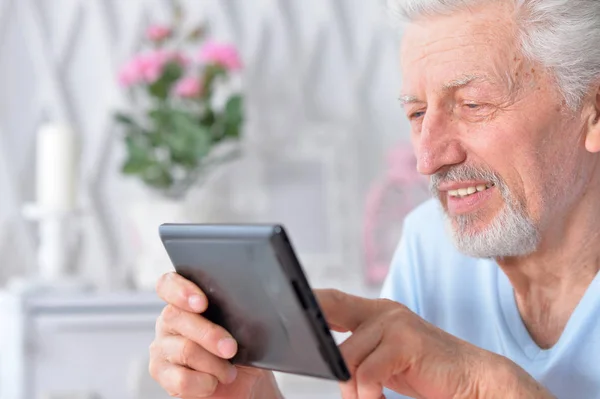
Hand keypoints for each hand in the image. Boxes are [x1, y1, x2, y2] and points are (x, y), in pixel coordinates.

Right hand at [149, 272, 281, 398]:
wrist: (243, 382)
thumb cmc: (241, 350)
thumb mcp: (244, 328)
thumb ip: (236, 314)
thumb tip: (248, 312)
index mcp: (185, 301)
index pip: (168, 284)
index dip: (180, 290)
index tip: (202, 302)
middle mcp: (170, 321)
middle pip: (177, 317)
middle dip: (210, 334)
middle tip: (231, 348)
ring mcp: (162, 347)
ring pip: (185, 350)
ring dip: (214, 364)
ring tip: (228, 372)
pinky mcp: (161, 374)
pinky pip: (181, 379)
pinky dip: (204, 383)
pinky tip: (212, 382)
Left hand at [316, 289, 553, 398]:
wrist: (473, 380)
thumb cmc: (425, 372)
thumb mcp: (385, 360)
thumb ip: (359, 353)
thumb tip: (327, 363)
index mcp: (376, 312)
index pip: (333, 300)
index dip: (309, 301)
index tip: (284, 309)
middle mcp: (384, 310)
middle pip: (331, 317)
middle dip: (320, 345)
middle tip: (327, 372)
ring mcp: (395, 323)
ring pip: (347, 357)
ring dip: (352, 389)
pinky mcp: (406, 341)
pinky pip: (367, 373)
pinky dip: (367, 395)